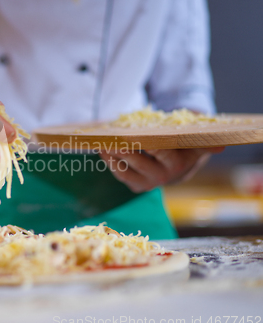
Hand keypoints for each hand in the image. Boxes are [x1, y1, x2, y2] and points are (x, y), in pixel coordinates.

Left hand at [99, 147, 224, 192]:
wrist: (177, 166)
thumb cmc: (183, 148)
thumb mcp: (195, 144)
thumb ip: (205, 143)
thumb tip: (221, 146)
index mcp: (176, 165)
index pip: (161, 154)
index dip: (149, 147)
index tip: (136, 137)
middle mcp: (160, 178)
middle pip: (138, 163)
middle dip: (124, 151)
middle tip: (110, 140)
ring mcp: (145, 183)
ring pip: (124, 170)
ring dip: (111, 157)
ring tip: (101, 143)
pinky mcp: (134, 185)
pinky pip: (119, 174)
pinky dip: (108, 162)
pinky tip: (101, 150)